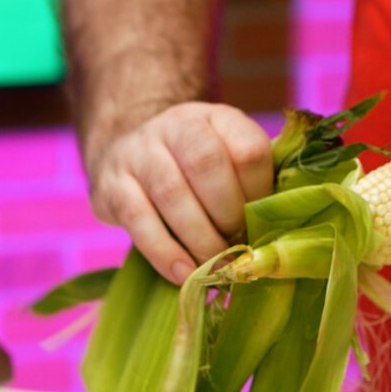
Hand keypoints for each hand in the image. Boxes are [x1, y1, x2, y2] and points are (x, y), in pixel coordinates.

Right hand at [84, 102, 272, 283]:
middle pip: (206, 164)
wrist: (129, 155)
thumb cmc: (196, 172)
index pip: (248, 149)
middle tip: (239, 245)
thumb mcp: (228, 162)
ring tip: (217, 267)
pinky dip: (165, 252)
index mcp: (217, 119)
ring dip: (200, 237)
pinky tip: (184, 273)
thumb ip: (254, 186)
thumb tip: (279, 234)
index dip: (259, 193)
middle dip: (228, 213)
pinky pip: (138, 220)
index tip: (262, 223)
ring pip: (171, 192)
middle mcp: (175, 126)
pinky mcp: (111, 184)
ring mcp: (138, 152)